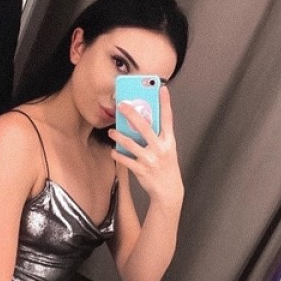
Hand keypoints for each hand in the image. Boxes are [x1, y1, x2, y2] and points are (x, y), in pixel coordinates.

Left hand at [109, 85, 183, 210]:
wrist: (168, 191)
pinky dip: (118, 156)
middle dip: (132, 114)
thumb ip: (157, 138)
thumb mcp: (167, 151)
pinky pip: (126, 160)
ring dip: (119, 136)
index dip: (165, 103)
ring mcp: (150, 159)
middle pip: (145, 127)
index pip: (168, 119)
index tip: (162, 89)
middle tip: (122, 105)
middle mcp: (160, 149)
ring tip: (111, 132)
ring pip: (131, 144)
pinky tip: (113, 152)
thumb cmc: (166, 167)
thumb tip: (142, 124)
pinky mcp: (141, 170)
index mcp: (168, 142)